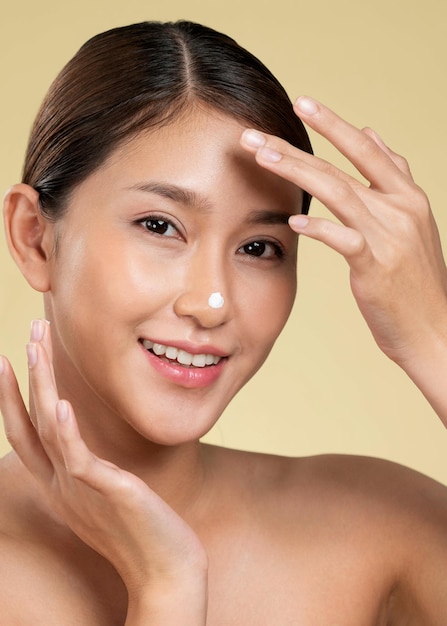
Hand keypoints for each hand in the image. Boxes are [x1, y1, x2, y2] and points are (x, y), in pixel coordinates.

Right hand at [0, 320, 207, 622]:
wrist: (165, 569)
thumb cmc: (140, 528)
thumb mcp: (104, 493)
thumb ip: (90, 468)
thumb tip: (88, 444)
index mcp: (59, 483)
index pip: (26, 433)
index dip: (12, 397)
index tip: (11, 358)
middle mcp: (60, 485)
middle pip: (31, 422)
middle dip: (27, 376)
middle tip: (31, 331)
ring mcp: (79, 490)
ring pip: (49, 430)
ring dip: (42, 386)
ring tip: (36, 347)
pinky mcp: (106, 494)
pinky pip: (79, 460)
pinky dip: (67, 432)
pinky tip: (63, 405)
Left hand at [240, 96, 446, 368]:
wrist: (435, 329)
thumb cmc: (415, 280)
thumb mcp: (412, 221)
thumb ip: (393, 177)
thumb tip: (373, 134)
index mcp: (408, 196)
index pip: (367, 149)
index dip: (333, 124)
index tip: (302, 103)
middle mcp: (400, 208)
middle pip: (341, 167)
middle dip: (294, 146)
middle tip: (255, 134)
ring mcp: (389, 236)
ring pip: (337, 192)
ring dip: (295, 171)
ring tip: (261, 157)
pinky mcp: (376, 266)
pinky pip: (342, 240)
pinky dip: (318, 229)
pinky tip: (293, 222)